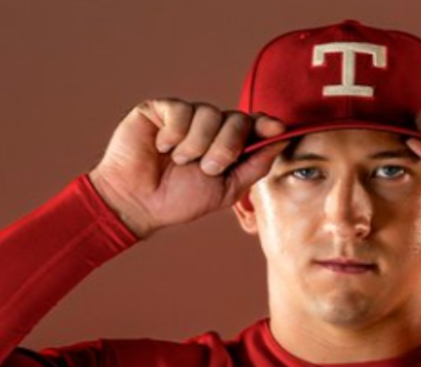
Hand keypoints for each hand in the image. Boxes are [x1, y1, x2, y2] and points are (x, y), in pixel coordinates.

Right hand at [88, 99, 290, 236]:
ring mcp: (185, 116)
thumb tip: (281, 141)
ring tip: (180, 161)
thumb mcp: (226, 190)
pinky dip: (174, 134)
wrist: (139, 202)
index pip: (253, 125)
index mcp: (227, 144)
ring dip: (196, 145)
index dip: (266, 124)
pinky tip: (161, 147)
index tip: (276, 128)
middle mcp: (209, 127)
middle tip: (207, 168)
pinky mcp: (160, 109)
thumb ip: (254, 166)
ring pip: (209, 114)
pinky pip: (181, 110)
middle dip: (226, 147)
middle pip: (236, 119)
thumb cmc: (179, 199)